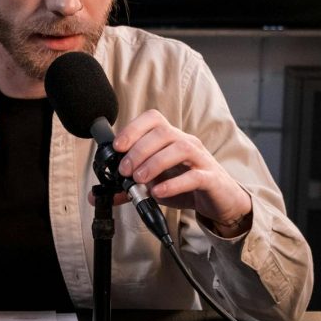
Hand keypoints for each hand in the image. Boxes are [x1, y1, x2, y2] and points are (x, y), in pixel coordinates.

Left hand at [107, 109, 252, 235]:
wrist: (220, 201)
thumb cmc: (187, 186)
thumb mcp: (155, 185)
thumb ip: (130, 188)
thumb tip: (99, 194)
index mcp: (172, 139)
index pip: (154, 119)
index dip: (134, 128)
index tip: (118, 146)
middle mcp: (187, 143)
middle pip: (163, 132)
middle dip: (139, 150)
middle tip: (125, 170)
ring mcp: (201, 159)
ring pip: (180, 148)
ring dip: (155, 162)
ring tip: (139, 179)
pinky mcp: (211, 179)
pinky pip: (194, 176)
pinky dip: (174, 183)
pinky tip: (159, 192)